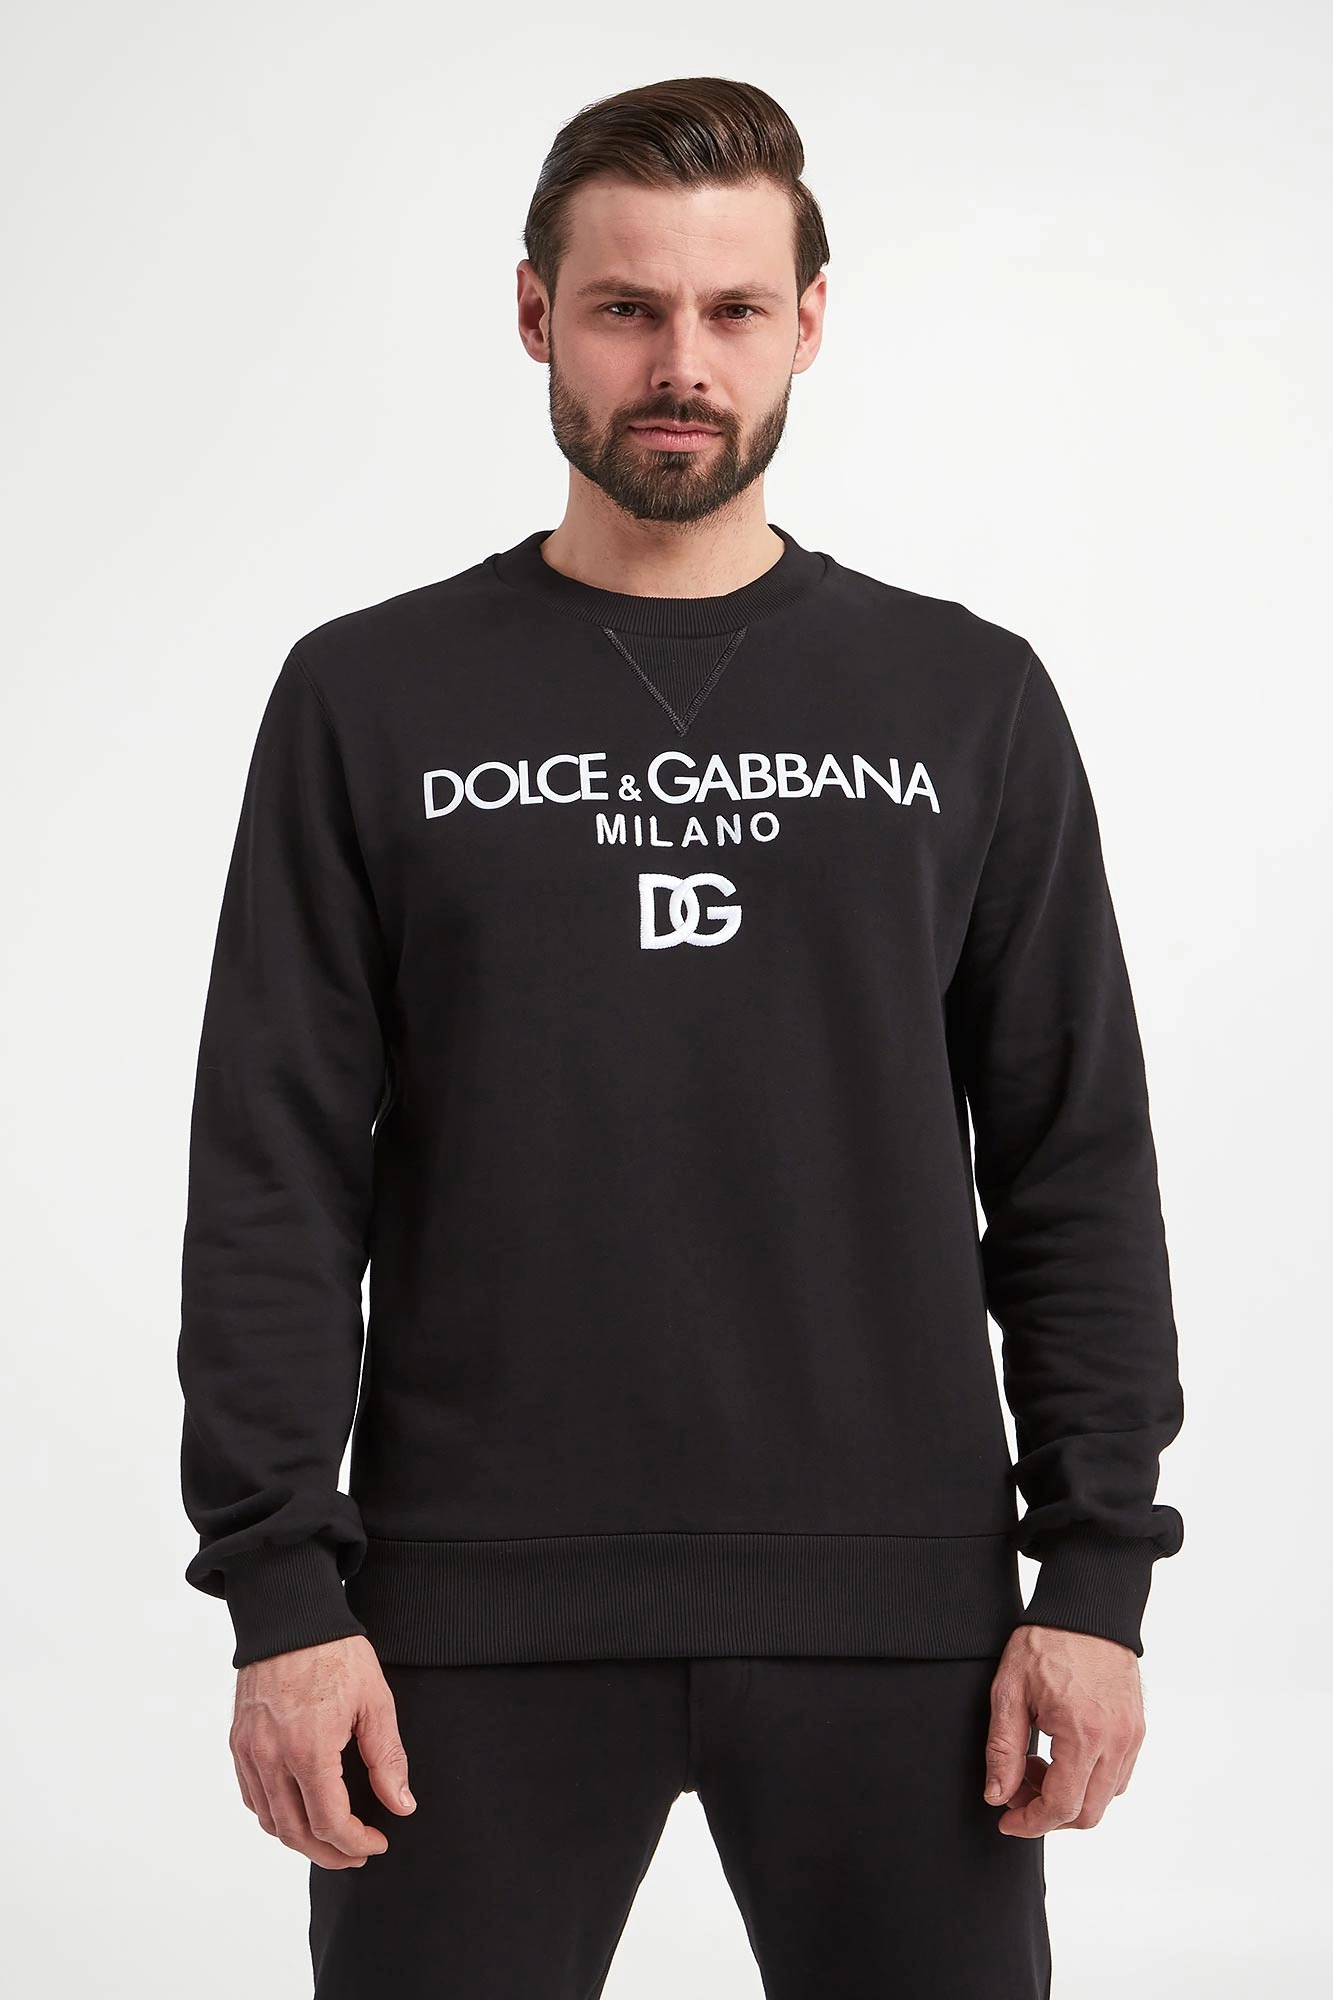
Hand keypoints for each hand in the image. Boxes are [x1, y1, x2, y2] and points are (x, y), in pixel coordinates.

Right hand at [229, 1633, 415, 1868]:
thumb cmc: (336, 1653)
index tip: (376, 1843)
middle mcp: (271, 1756)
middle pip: (296, 1832)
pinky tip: (298, 1811)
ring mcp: (250, 1751)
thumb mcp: (375, 1701)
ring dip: (300, 1839)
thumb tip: (401, 1806)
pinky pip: (252, 1796)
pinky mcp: (239, 1742)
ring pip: (269, 1821)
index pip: (329, 1822)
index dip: (355, 1843)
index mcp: (309, 1748)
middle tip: (357, 1853)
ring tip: (331, 1838)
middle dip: (329, 1852)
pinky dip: (274, 1815)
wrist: (291, 1616)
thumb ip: (388, 1758)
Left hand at [982, 1624, 1145, 1836]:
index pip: (1062, 1807)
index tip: (1007, 1819)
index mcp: (1084, 1733)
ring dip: (1069, 1797)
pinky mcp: (1137, 1729)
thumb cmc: (1045, 1641)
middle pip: (1088, 1813)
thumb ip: (1003, 1749)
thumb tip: (997, 1796)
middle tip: (1017, 1789)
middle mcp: (1116, 1741)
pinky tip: (1061, 1755)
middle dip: (1048, 1814)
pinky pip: (1117, 1775)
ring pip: (1105, 1798)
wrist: (1086, 1608)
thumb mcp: (1010, 1691)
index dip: (1030, 1823)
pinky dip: (1089, 1780)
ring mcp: (1131, 1736)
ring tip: (1037, 1763)